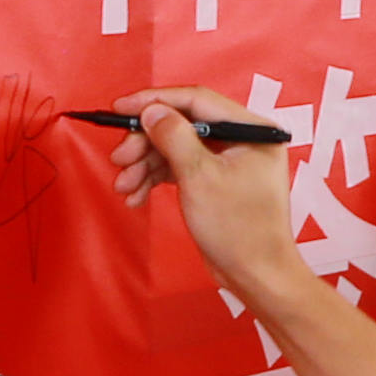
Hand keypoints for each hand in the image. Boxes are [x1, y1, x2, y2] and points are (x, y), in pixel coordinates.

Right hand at [85, 89, 309, 298]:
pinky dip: (156, 178)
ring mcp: (228, 160)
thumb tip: (152, 110)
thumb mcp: (200, 177)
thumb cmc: (240, 230)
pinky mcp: (215, 180)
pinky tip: (135, 195)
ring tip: (124, 186)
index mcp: (251, 129)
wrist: (256, 276)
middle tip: (119, 159)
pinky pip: (180, 168)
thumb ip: (174, 137)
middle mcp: (242, 139)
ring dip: (145, 164)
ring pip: (176, 147)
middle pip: (182, 124)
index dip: (155, 101)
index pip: (196, 100)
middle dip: (146, 142)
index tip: (120, 107)